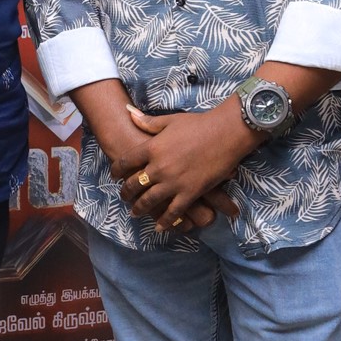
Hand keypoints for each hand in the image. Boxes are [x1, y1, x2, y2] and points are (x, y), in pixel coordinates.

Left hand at [119, 101, 258, 230]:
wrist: (225, 133)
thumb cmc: (199, 124)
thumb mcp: (170, 120)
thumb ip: (148, 122)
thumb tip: (129, 114)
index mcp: (152, 148)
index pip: (126, 162)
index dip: (117, 170)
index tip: (115, 175)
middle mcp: (159, 167)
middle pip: (134, 184)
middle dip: (126, 192)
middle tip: (123, 197)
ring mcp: (174, 182)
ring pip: (149, 201)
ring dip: (140, 209)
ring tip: (135, 213)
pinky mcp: (190, 193)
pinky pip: (173, 211)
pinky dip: (165, 221)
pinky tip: (159, 227)